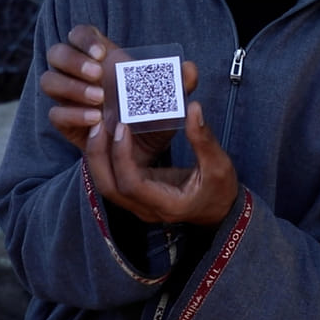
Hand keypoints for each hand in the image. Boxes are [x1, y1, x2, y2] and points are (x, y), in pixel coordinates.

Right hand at [39, 24, 196, 166]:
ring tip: (99, 99)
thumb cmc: (153, 117)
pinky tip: (96, 119)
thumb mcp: (170, 101)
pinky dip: (73, 114)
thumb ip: (180, 84)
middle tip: (98, 74)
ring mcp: (69, 97)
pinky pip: (55, 113)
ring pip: (49, 80)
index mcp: (101, 58)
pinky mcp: (66, 122)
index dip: (84, 38)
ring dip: (71, 87)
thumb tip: (190, 68)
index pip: (79, 34)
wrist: (143, 152)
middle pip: (56, 53)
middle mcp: (79, 74)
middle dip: (73, 61)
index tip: (102, 53)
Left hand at [85, 101, 238, 225]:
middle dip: (99, 155)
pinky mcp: (137, 195)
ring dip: (98, 156)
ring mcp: (139, 204)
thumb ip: (204, 139)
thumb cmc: (220, 190)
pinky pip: (113, 178)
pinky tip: (108, 136)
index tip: (123, 128)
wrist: (220, 211)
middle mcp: (147, 209)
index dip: (122, 157)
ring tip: (100, 127)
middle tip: (100, 124)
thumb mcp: (219, 165)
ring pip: (106, 184)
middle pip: (108, 187)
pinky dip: (106, 158)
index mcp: (167, 204)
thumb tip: (194, 108)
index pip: (132, 185)